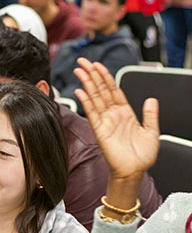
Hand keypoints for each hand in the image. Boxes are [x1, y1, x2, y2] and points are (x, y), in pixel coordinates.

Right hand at [73, 58, 159, 180]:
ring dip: (87, 83)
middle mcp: (114, 115)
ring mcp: (105, 121)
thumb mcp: (152, 132)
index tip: (97, 65)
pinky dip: (86, 101)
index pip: (113, 89)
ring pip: (94, 97)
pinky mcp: (99, 130)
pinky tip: (80, 91)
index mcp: (126, 113)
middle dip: (92, 74)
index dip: (105, 76)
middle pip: (101, 89)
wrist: (134, 171)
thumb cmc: (142, 156)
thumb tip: (152, 99)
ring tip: (80, 70)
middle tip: (83, 61)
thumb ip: (151, 114)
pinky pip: (92, 113)